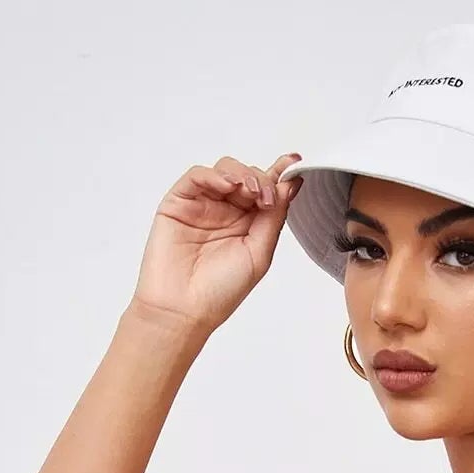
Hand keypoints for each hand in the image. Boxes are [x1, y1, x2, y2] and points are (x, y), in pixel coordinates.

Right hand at [128, 153, 303, 335]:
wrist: (184, 310)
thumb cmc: (220, 291)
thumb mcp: (259, 254)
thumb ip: (274, 219)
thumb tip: (290, 185)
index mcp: (248, 224)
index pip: (265, 190)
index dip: (280, 173)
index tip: (295, 162)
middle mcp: (226, 211)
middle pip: (247, 175)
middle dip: (261, 180)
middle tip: (266, 198)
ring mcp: (202, 205)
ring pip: (225, 169)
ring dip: (241, 174)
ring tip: (249, 192)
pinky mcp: (179, 202)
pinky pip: (197, 176)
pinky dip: (214, 176)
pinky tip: (227, 187)